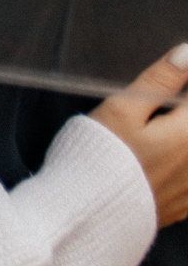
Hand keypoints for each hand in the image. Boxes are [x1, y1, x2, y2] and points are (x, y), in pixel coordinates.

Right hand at [90, 44, 187, 226]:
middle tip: (168, 103)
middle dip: (181, 110)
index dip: (184, 84)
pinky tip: (169, 158)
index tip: (177, 73)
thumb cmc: (99, 156)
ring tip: (164, 127)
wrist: (88, 213)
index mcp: (186, 132)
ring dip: (180, 135)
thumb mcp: (121, 109)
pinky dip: (182, 160)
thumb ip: (159, 81)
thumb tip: (187, 53)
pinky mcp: (185, 204)